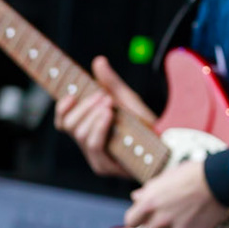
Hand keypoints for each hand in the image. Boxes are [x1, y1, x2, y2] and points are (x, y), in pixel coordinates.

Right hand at [54, 56, 159, 178]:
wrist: (166, 144)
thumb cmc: (144, 124)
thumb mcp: (127, 99)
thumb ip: (111, 83)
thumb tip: (99, 60)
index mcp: (88, 129)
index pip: (63, 121)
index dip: (62, 108)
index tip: (71, 94)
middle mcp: (88, 144)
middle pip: (69, 125)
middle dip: (84, 107)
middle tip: (102, 95)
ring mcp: (95, 158)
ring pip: (80, 134)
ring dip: (92, 115)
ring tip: (109, 103)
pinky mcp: (105, 167)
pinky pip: (95, 146)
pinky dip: (99, 128)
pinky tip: (108, 115)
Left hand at [124, 159, 228, 227]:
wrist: (220, 180)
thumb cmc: (194, 174)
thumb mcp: (167, 176)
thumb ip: (150, 189)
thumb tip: (136, 197)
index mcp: (149, 203)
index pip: (130, 222)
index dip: (138, 221)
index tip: (144, 220)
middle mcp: (160, 220)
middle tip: (163, 226)